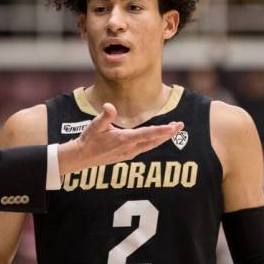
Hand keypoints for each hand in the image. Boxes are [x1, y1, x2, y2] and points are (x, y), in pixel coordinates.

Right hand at [58, 102, 182, 173]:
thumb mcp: (95, 125)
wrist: (82, 157)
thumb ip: (105, 115)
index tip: (173, 127)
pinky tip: (158, 137)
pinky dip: (154, 142)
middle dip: (168, 133)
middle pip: (154, 141)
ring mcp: (129, 153)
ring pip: (151, 145)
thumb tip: (110, 106)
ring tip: (173, 129)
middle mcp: (129, 148)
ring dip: (163, 137)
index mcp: (124, 139)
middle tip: (181, 125)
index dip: (161, 130)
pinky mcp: (127, 155)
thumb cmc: (88, 139)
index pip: (147, 134)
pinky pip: (145, 148)